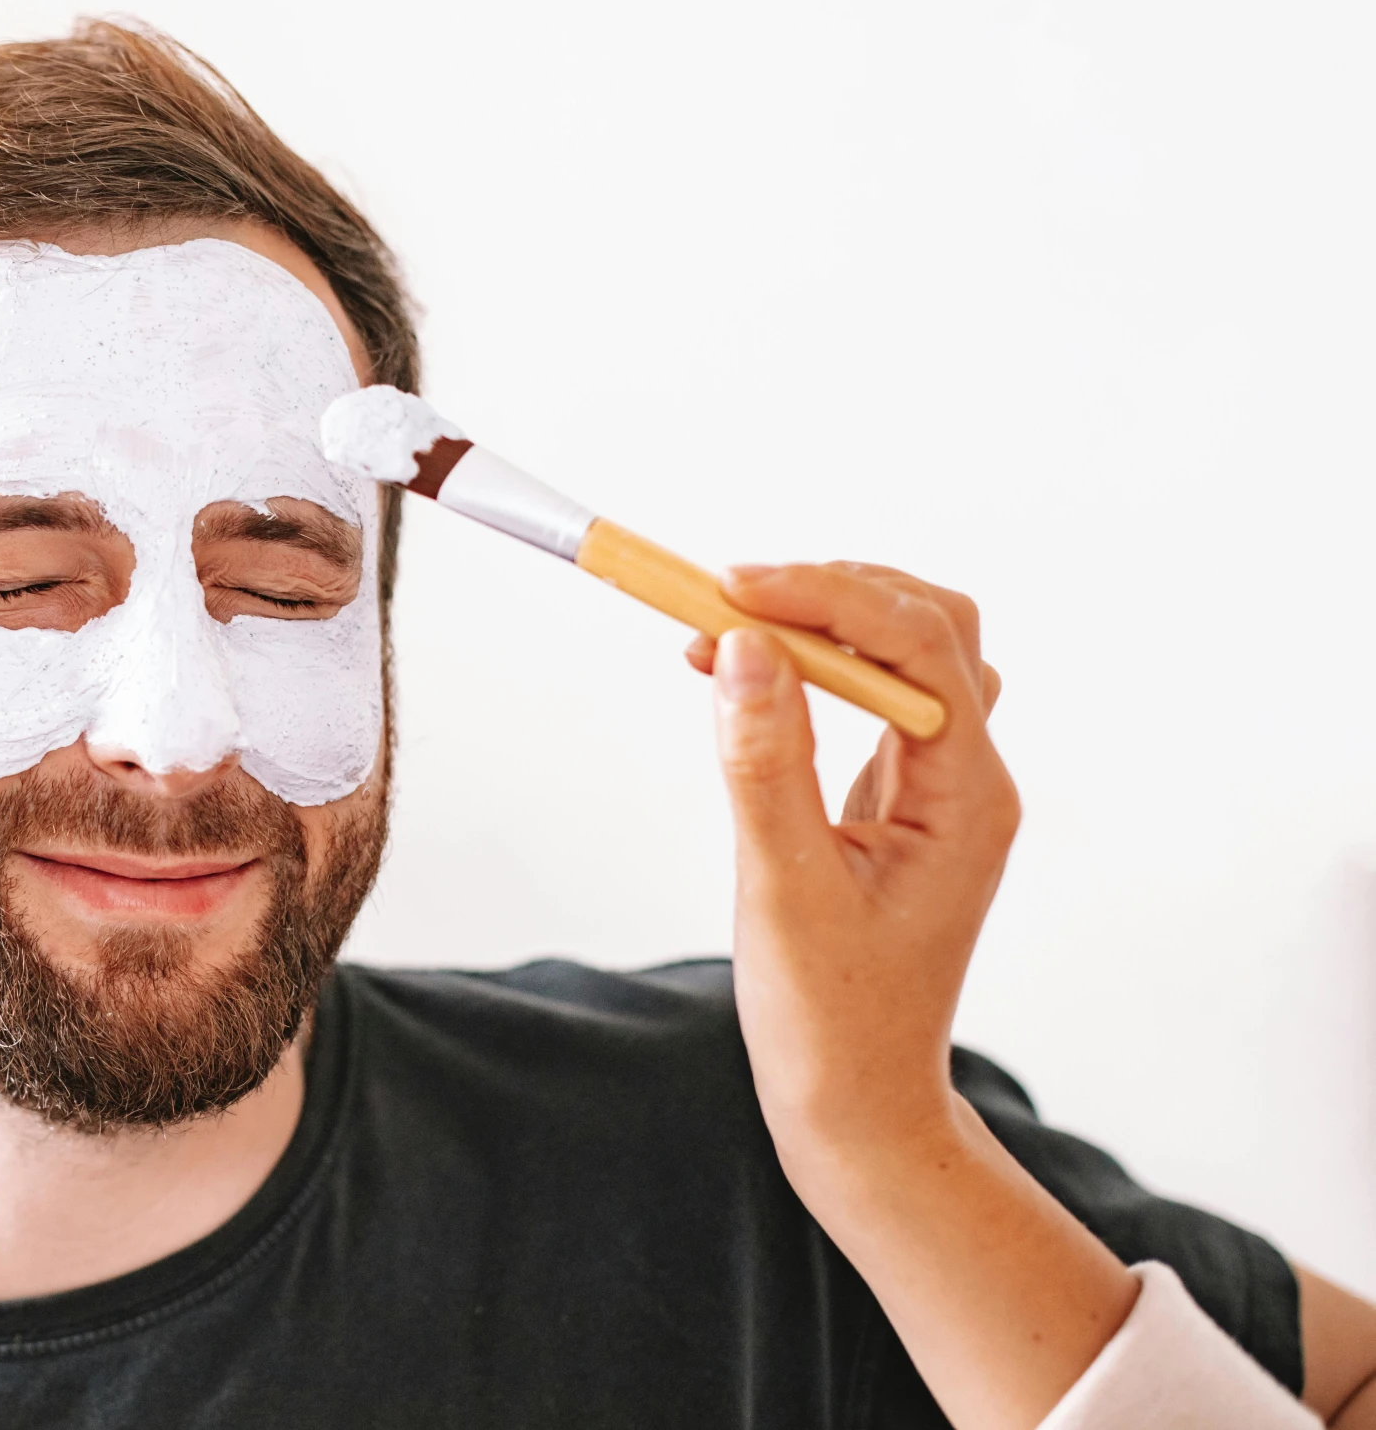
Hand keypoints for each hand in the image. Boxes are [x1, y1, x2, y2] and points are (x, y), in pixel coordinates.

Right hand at [686, 561, 1013, 1153]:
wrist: (858, 1104)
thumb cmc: (829, 1018)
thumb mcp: (784, 889)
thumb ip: (767, 762)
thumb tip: (744, 647)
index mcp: (966, 800)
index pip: (918, 648)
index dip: (825, 600)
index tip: (729, 590)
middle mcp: (968, 781)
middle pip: (929, 627)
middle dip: (829, 592)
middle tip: (726, 596)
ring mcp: (938, 788)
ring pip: (905, 652)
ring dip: (821, 620)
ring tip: (725, 626)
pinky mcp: (897, 799)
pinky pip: (870, 697)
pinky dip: (810, 666)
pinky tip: (743, 677)